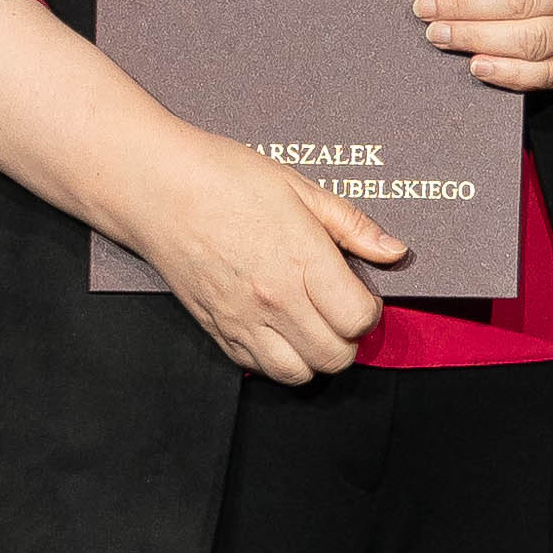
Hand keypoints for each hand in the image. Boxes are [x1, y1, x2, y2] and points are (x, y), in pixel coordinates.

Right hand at [113, 125, 410, 383]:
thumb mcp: (298, 188)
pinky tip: (279, 330)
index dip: (370, 311)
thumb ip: (351, 225)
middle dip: (349, 340)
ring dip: (315, 357)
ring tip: (313, 327)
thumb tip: (395, 251)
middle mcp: (275, 299)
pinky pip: (259, 368)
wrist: (157, 189)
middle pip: (336, 357)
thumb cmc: (225, 178)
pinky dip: (277, 359)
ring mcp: (243, 320)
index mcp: (302, 260)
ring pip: (299, 374)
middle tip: (342, 314)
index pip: (358, 319)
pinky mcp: (217, 330)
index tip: (362, 295)